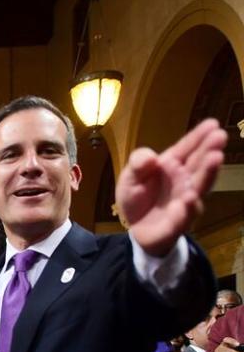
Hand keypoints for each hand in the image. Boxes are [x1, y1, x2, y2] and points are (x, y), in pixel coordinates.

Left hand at [116, 118, 226, 256]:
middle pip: (198, 165)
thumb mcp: (130, 177)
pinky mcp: (177, 224)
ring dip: (207, 174)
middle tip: (220, 136)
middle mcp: (184, 182)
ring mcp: (184, 202)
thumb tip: (150, 158)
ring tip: (215, 158)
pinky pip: (183, 217)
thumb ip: (138, 164)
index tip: (213, 123)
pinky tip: (189, 198)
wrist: (134, 228)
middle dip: (209, 151)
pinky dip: (187, 208)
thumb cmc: (138, 197)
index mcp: (172, 166)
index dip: (199, 137)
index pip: (187, 149)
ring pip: (199, 188)